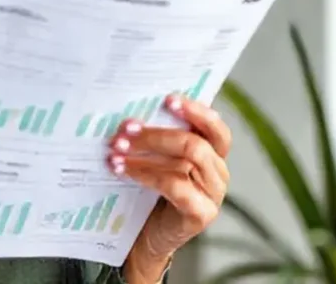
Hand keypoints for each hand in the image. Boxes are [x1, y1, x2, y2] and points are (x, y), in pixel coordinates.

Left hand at [107, 94, 230, 282]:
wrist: (147, 237)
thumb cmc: (151, 193)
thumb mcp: (157, 161)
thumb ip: (157, 140)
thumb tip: (132, 113)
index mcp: (213, 155)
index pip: (215, 129)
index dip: (196, 112)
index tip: (168, 99)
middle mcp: (218, 173)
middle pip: (194, 143)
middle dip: (156, 133)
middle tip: (126, 129)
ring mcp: (212, 195)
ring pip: (185, 160)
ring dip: (146, 152)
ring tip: (117, 148)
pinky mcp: (200, 214)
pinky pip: (174, 185)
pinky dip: (145, 174)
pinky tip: (123, 170)